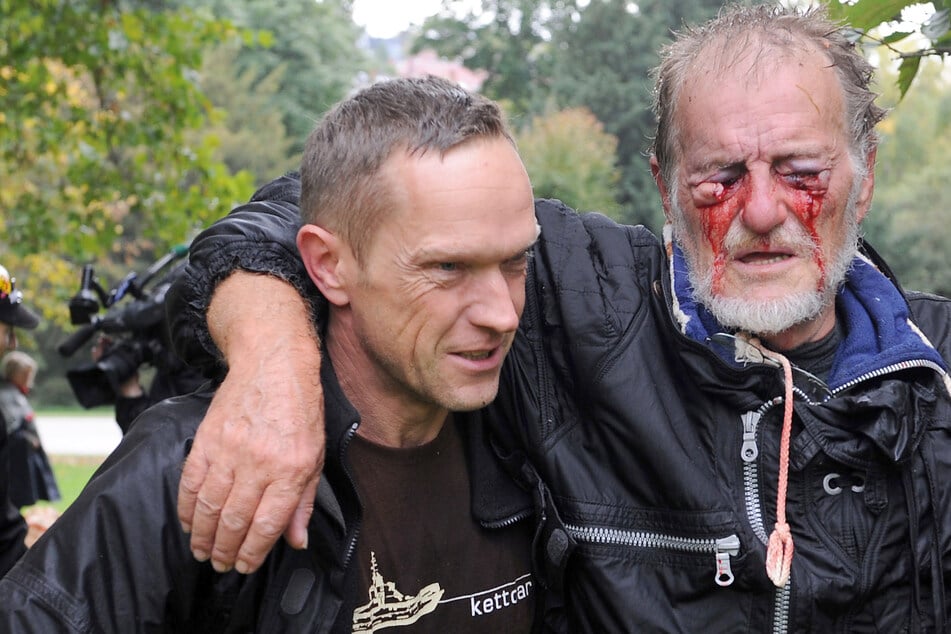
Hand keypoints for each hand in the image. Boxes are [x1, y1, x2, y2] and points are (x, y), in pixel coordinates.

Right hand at [177, 272, 324, 573]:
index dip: (252, 554)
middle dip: (225, 551)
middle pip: (234, 521)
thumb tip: (296, 541)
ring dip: (203, 536)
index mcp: (291, 470)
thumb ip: (304, 501)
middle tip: (220, 565)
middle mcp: (259, 463)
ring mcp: (229, 451)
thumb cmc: (300, 410)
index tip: (245, 567)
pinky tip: (189, 523)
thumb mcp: (315, 455)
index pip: (266, 526)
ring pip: (209, 507)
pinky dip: (187, 508)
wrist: (272, 364)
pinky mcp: (207, 440)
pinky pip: (190, 483)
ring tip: (202, 552)